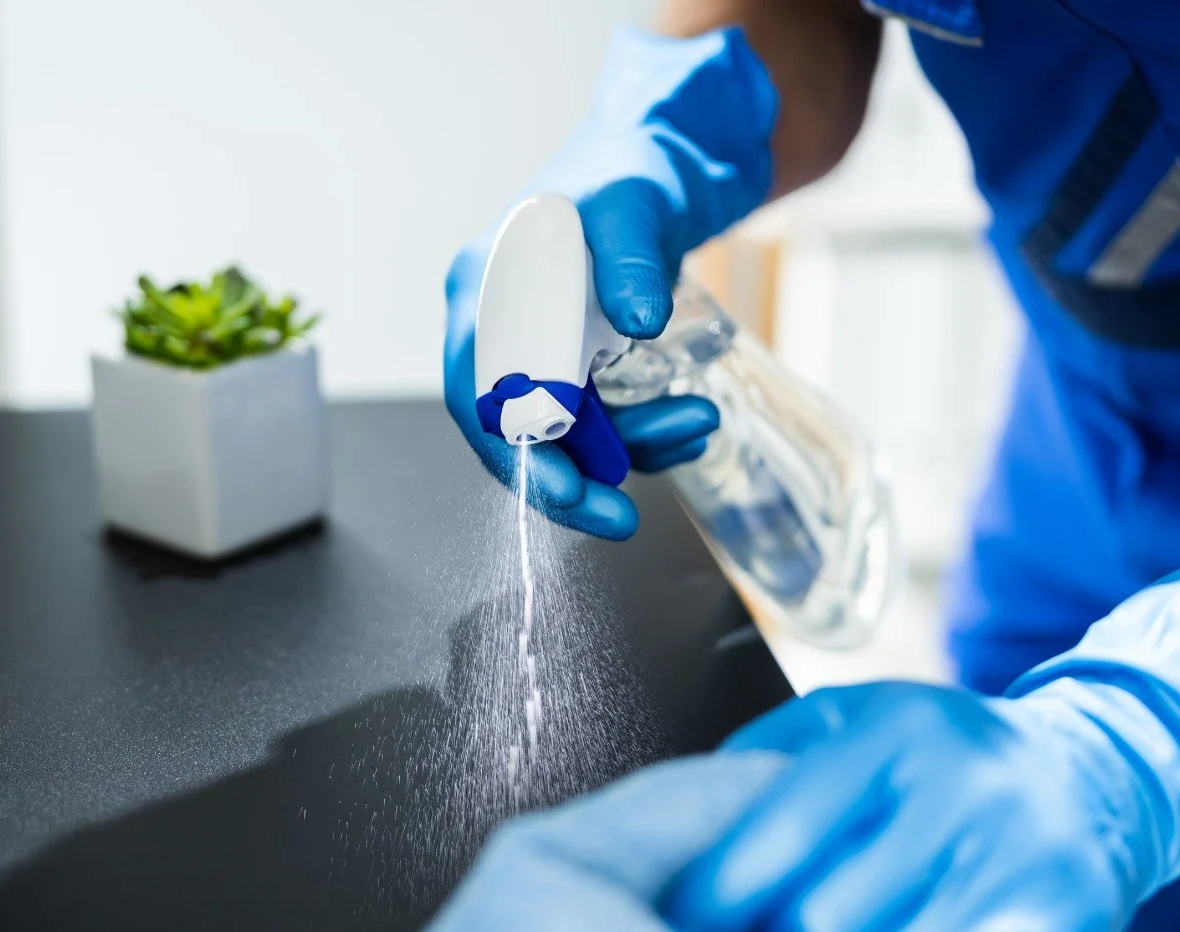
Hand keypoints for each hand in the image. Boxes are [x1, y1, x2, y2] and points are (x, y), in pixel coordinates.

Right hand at [443, 28, 776, 539]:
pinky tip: (689, 424)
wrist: (658, 165)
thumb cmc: (632, 174)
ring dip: (631, 449)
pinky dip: (643, 436)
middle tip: (621, 520)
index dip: (516, 450)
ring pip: (566, 437)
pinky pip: (598, 425)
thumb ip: (631, 258)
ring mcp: (536, 351)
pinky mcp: (575, 366)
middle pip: (513, 433)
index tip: (566, 491)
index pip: (480, 392)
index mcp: (484, 288)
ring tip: (699, 422)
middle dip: (571, 481)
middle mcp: (497, 328)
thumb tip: (638, 321)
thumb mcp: (633, 205)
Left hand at [665, 682, 1136, 931]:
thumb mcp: (853, 718)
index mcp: (897, 732)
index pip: (779, 836)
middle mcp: (965, 793)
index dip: (713, 902)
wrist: (1094, 776)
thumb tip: (675, 837)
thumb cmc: (940, 756)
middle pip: (824, 928)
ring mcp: (1024, 869)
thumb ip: (763, 759)